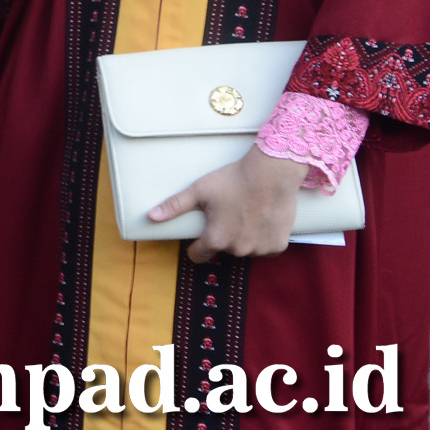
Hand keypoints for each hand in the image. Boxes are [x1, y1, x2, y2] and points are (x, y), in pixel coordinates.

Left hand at [149, 146, 306, 261]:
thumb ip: (175, 206)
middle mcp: (238, 250)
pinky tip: (261, 221)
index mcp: (216, 239)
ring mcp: (260, 250)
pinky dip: (263, 239)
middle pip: (223, 249)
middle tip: (227, 214)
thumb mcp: (199, 191)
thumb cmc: (233, 180)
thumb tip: (151, 217)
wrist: (272, 174)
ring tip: (245, 215)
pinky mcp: (279, 246)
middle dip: (222, 237)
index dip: (196, 246)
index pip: (198, 255)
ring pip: (245, 249)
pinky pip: (266, 249)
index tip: (200, 235)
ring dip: (243, 239)